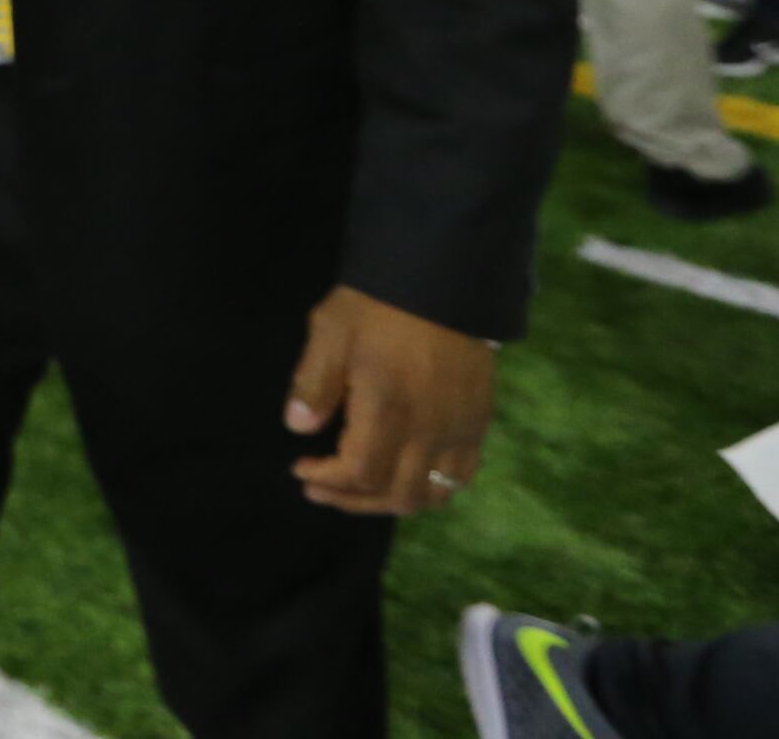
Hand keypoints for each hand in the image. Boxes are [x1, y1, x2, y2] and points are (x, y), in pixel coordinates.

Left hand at [285, 283, 494, 513]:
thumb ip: (313, 383)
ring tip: (361, 490)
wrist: (444, 278)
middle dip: (354, 500)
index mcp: (389, 411)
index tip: (301, 468)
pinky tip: (406, 473)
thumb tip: (298, 428)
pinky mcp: (479, 422)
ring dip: (393, 501)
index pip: (360, 473)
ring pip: (433, 494)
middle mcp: (430, 431)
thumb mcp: (330, 332)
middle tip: (323, 489)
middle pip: (396, 495)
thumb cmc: (379, 304)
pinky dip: (433, 487)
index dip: (328, 481)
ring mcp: (460, 430)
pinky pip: (462, 475)